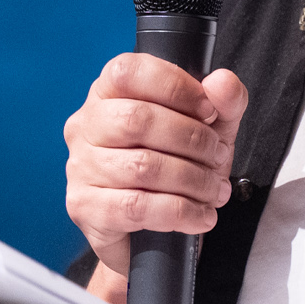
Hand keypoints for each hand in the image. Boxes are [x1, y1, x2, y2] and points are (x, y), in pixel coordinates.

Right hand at [63, 55, 247, 301]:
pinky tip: (199, 215)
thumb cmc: (176, 166)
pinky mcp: (84, 206)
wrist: (155, 231)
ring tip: (213, 190)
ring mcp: (80, 166)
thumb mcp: (211, 128)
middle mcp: (86, 125)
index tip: (209, 111)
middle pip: (137, 119)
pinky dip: (179, 212)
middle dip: (191, 140)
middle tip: (217, 157)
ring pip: (141, 166)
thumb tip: (222, 82)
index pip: (129, 72)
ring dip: (192, 180)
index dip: (175, 87)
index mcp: (108, 93)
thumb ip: (224, 100)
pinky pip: (137, 207)